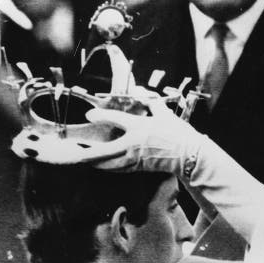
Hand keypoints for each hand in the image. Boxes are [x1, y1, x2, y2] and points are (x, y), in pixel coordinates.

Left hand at [86, 99, 204, 173]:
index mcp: (139, 126)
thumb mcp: (165, 114)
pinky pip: (119, 169)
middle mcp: (133, 144)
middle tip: (73, 153)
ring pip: (109, 164)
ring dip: (95, 163)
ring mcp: (135, 158)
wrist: (190, 156)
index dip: (100, 116)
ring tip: (83, 161)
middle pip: (103, 151)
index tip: (89, 115)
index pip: (114, 119)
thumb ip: (152, 103)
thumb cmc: (179, 133)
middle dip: (87, 153)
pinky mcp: (140, 167)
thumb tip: (143, 92)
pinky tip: (103, 167)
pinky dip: (109, 168)